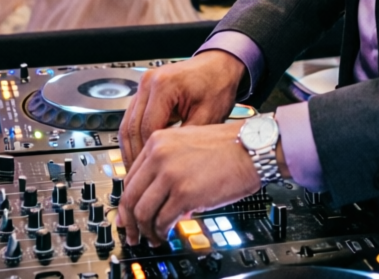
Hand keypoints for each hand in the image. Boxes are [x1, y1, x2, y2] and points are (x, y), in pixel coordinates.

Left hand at [118, 122, 259, 245]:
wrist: (251, 148)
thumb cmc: (227, 146)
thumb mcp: (188, 143)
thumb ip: (167, 163)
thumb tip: (156, 195)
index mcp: (158, 140)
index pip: (130, 177)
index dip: (127, 202)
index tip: (127, 215)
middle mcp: (159, 155)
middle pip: (130, 196)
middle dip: (130, 221)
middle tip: (134, 233)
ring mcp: (170, 173)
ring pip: (142, 212)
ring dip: (146, 230)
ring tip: (154, 237)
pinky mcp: (184, 193)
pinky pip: (162, 220)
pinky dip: (162, 232)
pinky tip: (168, 233)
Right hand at [119, 52, 244, 166]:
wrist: (220, 65)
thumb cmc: (217, 84)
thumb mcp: (207, 116)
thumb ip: (186, 141)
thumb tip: (171, 169)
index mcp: (164, 85)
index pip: (147, 130)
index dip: (148, 157)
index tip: (151, 176)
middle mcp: (149, 82)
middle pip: (131, 127)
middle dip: (134, 157)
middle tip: (139, 180)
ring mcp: (145, 84)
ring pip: (127, 123)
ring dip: (130, 149)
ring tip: (138, 172)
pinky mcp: (145, 90)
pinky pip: (133, 117)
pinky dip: (135, 137)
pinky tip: (142, 154)